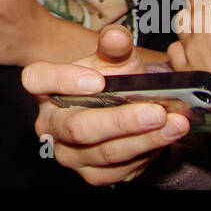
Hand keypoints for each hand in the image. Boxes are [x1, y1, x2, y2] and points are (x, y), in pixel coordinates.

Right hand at [23, 24, 190, 184]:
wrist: (120, 110)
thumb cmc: (110, 81)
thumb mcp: (113, 59)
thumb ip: (115, 45)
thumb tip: (117, 36)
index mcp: (46, 89)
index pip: (37, 79)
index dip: (64, 80)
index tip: (98, 80)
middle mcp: (50, 125)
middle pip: (77, 127)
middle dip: (121, 121)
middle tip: (156, 112)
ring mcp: (69, 153)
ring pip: (104, 153)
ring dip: (144, 140)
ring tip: (174, 125)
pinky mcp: (91, 174)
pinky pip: (118, 170)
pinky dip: (146, 154)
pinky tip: (164, 139)